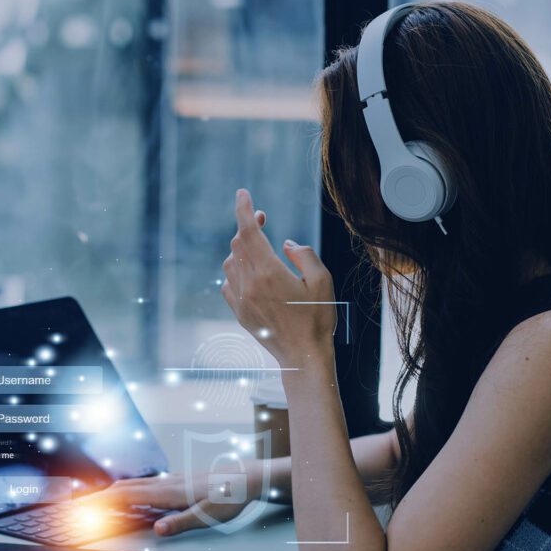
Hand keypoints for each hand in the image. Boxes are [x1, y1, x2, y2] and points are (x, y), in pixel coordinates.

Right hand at [93, 470, 260, 536]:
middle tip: (81, 506)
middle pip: (126, 486)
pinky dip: (130, 490)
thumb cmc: (230, 496)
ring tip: (98, 502)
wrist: (247, 477)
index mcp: (169, 492)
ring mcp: (171, 480)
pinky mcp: (177, 481)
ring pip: (135, 483)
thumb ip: (181, 522)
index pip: (128, 495)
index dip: (103, 500)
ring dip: (114, 491)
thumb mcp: (208, 515)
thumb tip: (157, 529)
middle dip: (101, 495)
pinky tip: (131, 496)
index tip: (84, 506)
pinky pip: (146, 484)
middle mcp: (167, 483)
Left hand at [221, 189, 336, 366]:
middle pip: (239, 243)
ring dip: (241, 249)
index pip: (248, 232)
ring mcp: (241, 299)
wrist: (303, 357)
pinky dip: (236, 272)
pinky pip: (228, 283)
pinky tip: (250, 275)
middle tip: (263, 219)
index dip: (244, 209)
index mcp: (269, 272)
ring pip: (230, 262)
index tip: (243, 194)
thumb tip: (285, 244)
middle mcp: (249, 284)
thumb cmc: (317, 319)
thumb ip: (305, 255)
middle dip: (249, 226)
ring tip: (259, 248)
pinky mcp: (239, 313)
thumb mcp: (322, 281)